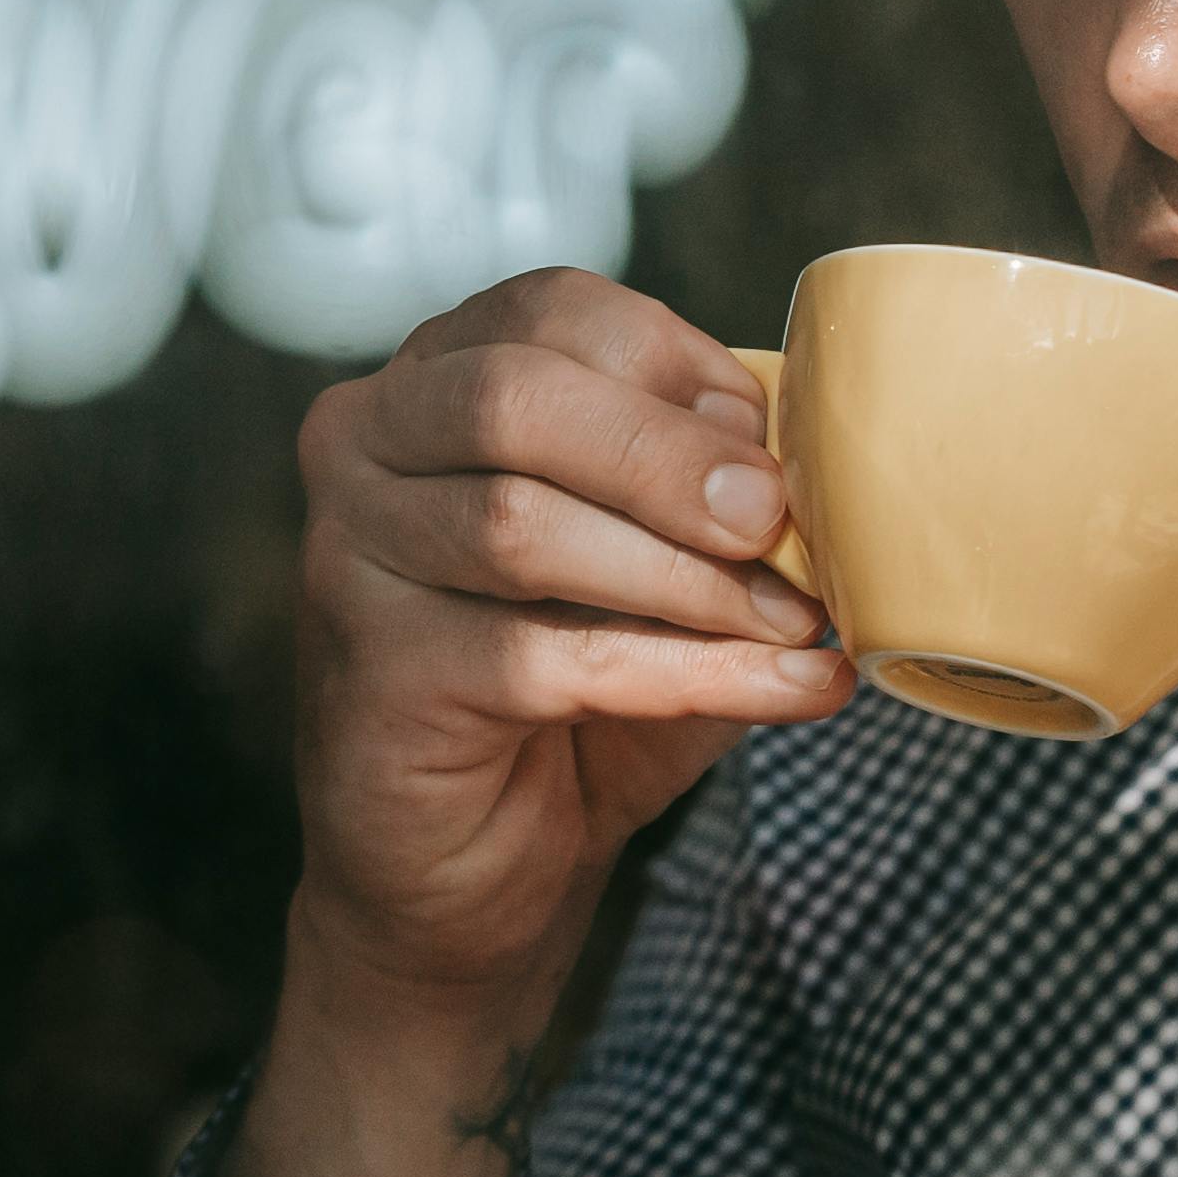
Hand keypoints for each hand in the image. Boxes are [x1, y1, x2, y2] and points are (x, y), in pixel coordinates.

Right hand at [233, 270, 842, 1176]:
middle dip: (670, 459)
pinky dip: (689, 673)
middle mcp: (363, 446)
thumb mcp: (657, 560)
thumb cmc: (566, 686)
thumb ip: (715, 494)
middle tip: (780, 526)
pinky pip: (543, 658)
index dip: (678, 366)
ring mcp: (351, 560)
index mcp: (431, 379)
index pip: (552, 310)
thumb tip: (826, 455)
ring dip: (687, 579)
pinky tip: (788, 690)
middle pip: (514, 398)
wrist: (470, 866)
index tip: (773, 443)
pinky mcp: (376, 676)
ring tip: (798, 622)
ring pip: (520, 526)